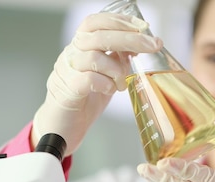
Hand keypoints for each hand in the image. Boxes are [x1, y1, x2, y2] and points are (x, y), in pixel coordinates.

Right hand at [32, 13, 162, 155]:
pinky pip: (89, 79)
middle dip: (130, 39)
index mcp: (80, 47)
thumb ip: (117, 60)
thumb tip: (138, 46)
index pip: (95, 22)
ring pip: (94, 57)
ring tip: (122, 84)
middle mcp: (71, 54)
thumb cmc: (85, 101)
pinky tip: (110, 90)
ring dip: (117, 69)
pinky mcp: (67, 90)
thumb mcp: (105, 75)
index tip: (143, 26)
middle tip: (152, 46)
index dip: (119, 20)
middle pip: (99, 35)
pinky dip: (106, 84)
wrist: (62, 128)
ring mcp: (66, 71)